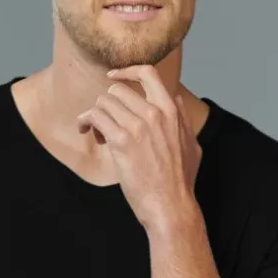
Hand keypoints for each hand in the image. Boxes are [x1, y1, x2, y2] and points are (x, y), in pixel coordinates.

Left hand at [77, 64, 201, 229]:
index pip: (148, 74)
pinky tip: (87, 133)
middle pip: (118, 90)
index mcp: (171, 111)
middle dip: (108, 104)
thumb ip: (183, 120)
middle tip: (106, 124)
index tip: (113, 76)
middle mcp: (155, 113)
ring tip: (100, 134)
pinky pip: (95, 117)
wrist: (171, 206)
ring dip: (96, 115)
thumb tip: (176, 101)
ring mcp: (138, 126)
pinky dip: (86, 122)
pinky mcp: (122, 141)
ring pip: (104, 102)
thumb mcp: (191, 144)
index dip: (127, 71)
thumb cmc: (180, 182)